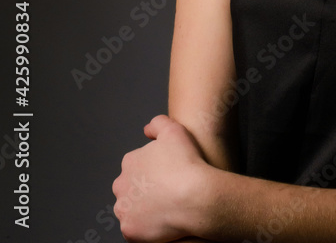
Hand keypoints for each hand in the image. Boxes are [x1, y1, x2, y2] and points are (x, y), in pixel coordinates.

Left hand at [112, 114, 207, 242]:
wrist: (195, 197)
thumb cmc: (186, 164)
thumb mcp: (174, 130)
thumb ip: (157, 124)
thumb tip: (147, 130)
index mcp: (130, 162)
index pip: (137, 166)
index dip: (154, 170)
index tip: (167, 174)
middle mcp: (121, 185)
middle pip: (131, 189)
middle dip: (144, 190)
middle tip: (166, 192)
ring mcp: (124, 209)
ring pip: (131, 209)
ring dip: (143, 209)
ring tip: (165, 207)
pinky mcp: (130, 230)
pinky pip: (136, 229)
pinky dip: (146, 227)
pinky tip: (162, 221)